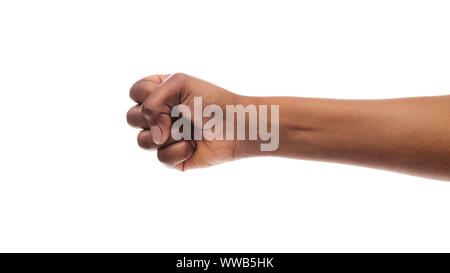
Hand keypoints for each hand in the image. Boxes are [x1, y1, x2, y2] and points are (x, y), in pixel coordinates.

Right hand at [127, 73, 241, 170]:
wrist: (235, 126)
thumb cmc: (211, 102)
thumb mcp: (177, 84)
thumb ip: (151, 102)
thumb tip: (154, 137)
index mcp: (159, 93)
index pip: (135, 92)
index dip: (148, 94)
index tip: (172, 93)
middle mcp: (159, 115)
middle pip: (131, 118)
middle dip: (153, 116)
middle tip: (178, 113)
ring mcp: (164, 138)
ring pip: (142, 141)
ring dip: (170, 134)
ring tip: (188, 129)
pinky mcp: (172, 158)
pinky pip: (161, 158)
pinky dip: (180, 150)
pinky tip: (194, 145)